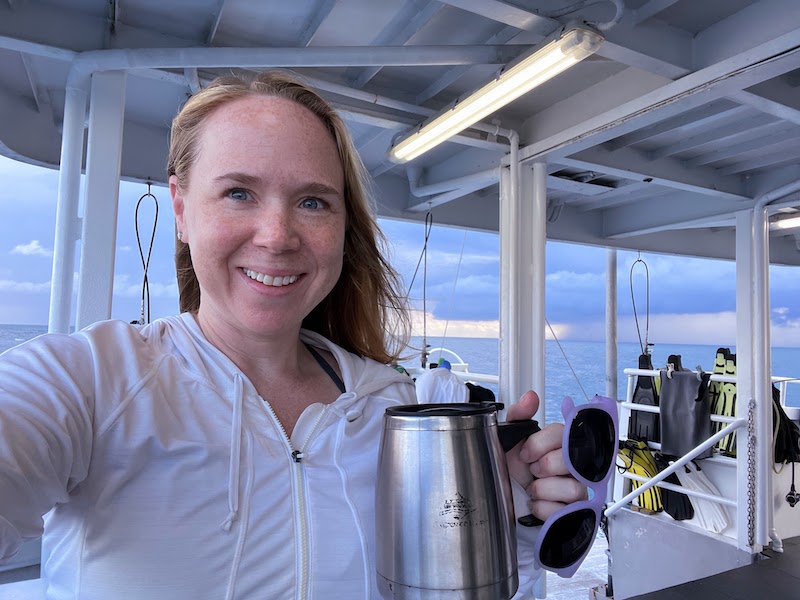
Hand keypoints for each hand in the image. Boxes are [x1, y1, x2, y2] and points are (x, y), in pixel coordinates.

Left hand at [505, 390, 587, 520]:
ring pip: (572, 488)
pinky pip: (565, 511)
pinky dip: (543, 508)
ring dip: (542, 490)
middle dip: (543, 467)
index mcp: (560, 443)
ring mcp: (578, 489)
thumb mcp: (510, 440)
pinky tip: (536, 503)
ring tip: (533, 489)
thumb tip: (530, 397)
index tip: (525, 453)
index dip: (539, 444)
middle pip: (569, 460)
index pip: (563, 433)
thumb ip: (519, 416)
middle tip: (532, 471)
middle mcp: (574, 464)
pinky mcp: (575, 512)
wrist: (508, 499)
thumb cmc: (514, 469)